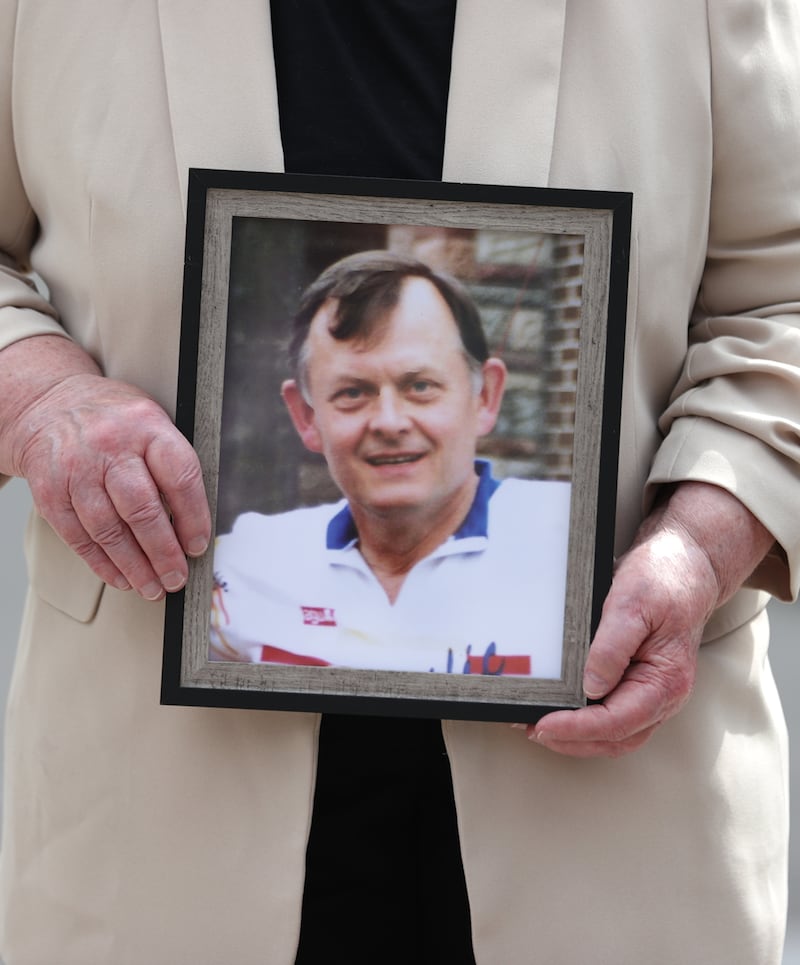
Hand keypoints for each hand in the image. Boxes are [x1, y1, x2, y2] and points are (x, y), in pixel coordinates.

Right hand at [0, 336, 210, 599]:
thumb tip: (196, 525)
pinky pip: (78, 536)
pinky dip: (102, 563)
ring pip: (108, 529)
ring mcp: (76, 468)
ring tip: (152, 587)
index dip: (194, 517)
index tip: (199, 546)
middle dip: (163, 553)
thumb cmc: (115, 421)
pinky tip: (121, 577)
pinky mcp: (50, 490)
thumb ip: (173, 466)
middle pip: (141, 509)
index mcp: (147, 425)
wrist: (51, 405)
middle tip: (177, 578)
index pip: (179, 476)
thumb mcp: (153, 423)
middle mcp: (110, 445)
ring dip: (134, 566)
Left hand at [518, 482, 774, 757]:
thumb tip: (591, 687)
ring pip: (614, 733)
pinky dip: (584, 720)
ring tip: (537, 726)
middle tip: (531, 729)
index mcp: (666, 681)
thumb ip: (612, 646)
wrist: (686, 563)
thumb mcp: (634, 603)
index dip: (578, 729)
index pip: (618, 721)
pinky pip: (611, 714)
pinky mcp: (637, 683)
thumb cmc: (665, 579)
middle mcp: (662, 696)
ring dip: (576, 737)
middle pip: (615, 738)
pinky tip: (560, 710)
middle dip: (572, 741)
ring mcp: (651, 692)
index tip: (544, 725)